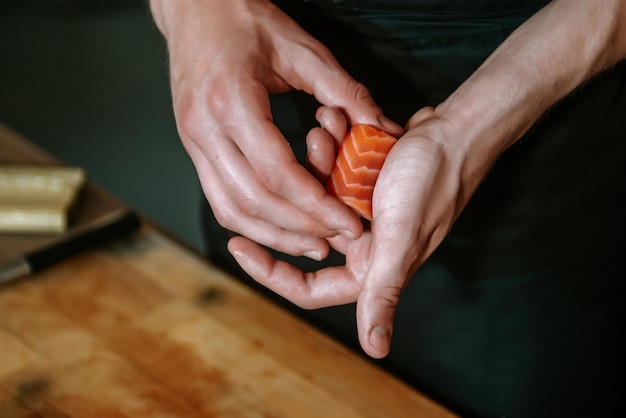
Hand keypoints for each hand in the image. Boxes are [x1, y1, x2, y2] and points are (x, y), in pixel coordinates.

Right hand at [150, 0, 401, 259]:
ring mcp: (193, 140)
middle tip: (334, 239)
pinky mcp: (193, 147)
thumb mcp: (301, 48)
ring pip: (230, 209)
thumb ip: (343, 90)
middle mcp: (205, 127)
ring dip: (272, 234)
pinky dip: (249, 220)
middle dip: (298, 228)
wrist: (195, 8)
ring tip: (310, 244)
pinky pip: (219, 197)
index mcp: (233, 101)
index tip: (346, 221)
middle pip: (253, 200)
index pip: (277, 173)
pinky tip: (278, 227)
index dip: (315, 205)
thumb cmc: (245, 19)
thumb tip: (381, 127)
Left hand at [228, 106, 484, 357]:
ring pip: (313, 193)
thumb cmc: (434, 182)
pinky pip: (330, 168)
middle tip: (307, 155)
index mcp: (369, 268)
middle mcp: (361, 245)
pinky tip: (337, 122)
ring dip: (318, 160)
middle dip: (300, 192)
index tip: (237, 245)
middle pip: (305, 228)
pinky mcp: (360, 181)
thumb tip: (377, 351)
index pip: (307, 287)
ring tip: (326, 131)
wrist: (456, 132)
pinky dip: (331, 145)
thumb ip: (383, 293)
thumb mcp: (402, 239)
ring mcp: (359, 211)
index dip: (269, 272)